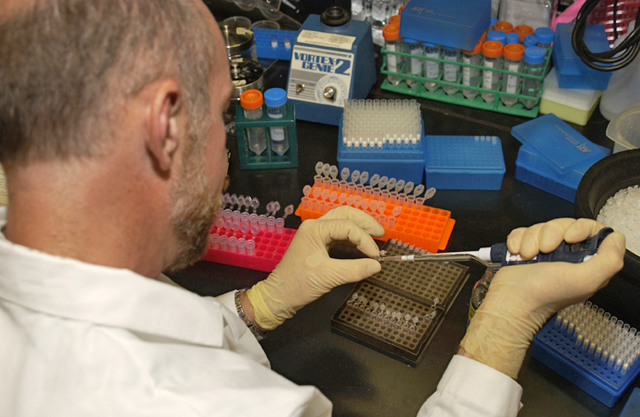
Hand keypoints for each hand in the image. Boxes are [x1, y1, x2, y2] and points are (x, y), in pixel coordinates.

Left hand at [246, 206, 384, 329]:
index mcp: (315, 229)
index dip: (365, 240)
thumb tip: (376, 266)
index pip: (348, 226)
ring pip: (342, 222)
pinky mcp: (317, 245)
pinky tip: (362, 247)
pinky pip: (339, 235)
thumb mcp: (329, 277)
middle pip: (345, 214)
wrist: (279, 296)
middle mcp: (315, 227)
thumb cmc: (297, 284)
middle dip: (365, 222)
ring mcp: (315, 235)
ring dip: (359, 229)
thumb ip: (355, 269)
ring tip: (375, 238)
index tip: (375, 256)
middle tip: (381, 234)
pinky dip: (352, 239)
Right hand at [460, 218, 625, 378]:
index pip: (592, 230)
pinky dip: (518, 240)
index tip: (569, 238)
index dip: (581, 229)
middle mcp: (566, 256)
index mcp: (586, 263)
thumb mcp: (585, 280)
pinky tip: (518, 254)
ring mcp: (544, 252)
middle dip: (551, 234)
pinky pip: (522, 231)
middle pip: (564, 224)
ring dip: (531, 239)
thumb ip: (610, 260)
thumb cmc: (545, 294)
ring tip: (528, 256)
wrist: (510, 300)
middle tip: (545, 250)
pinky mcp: (524, 249)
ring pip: (541, 227)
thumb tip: (616, 238)